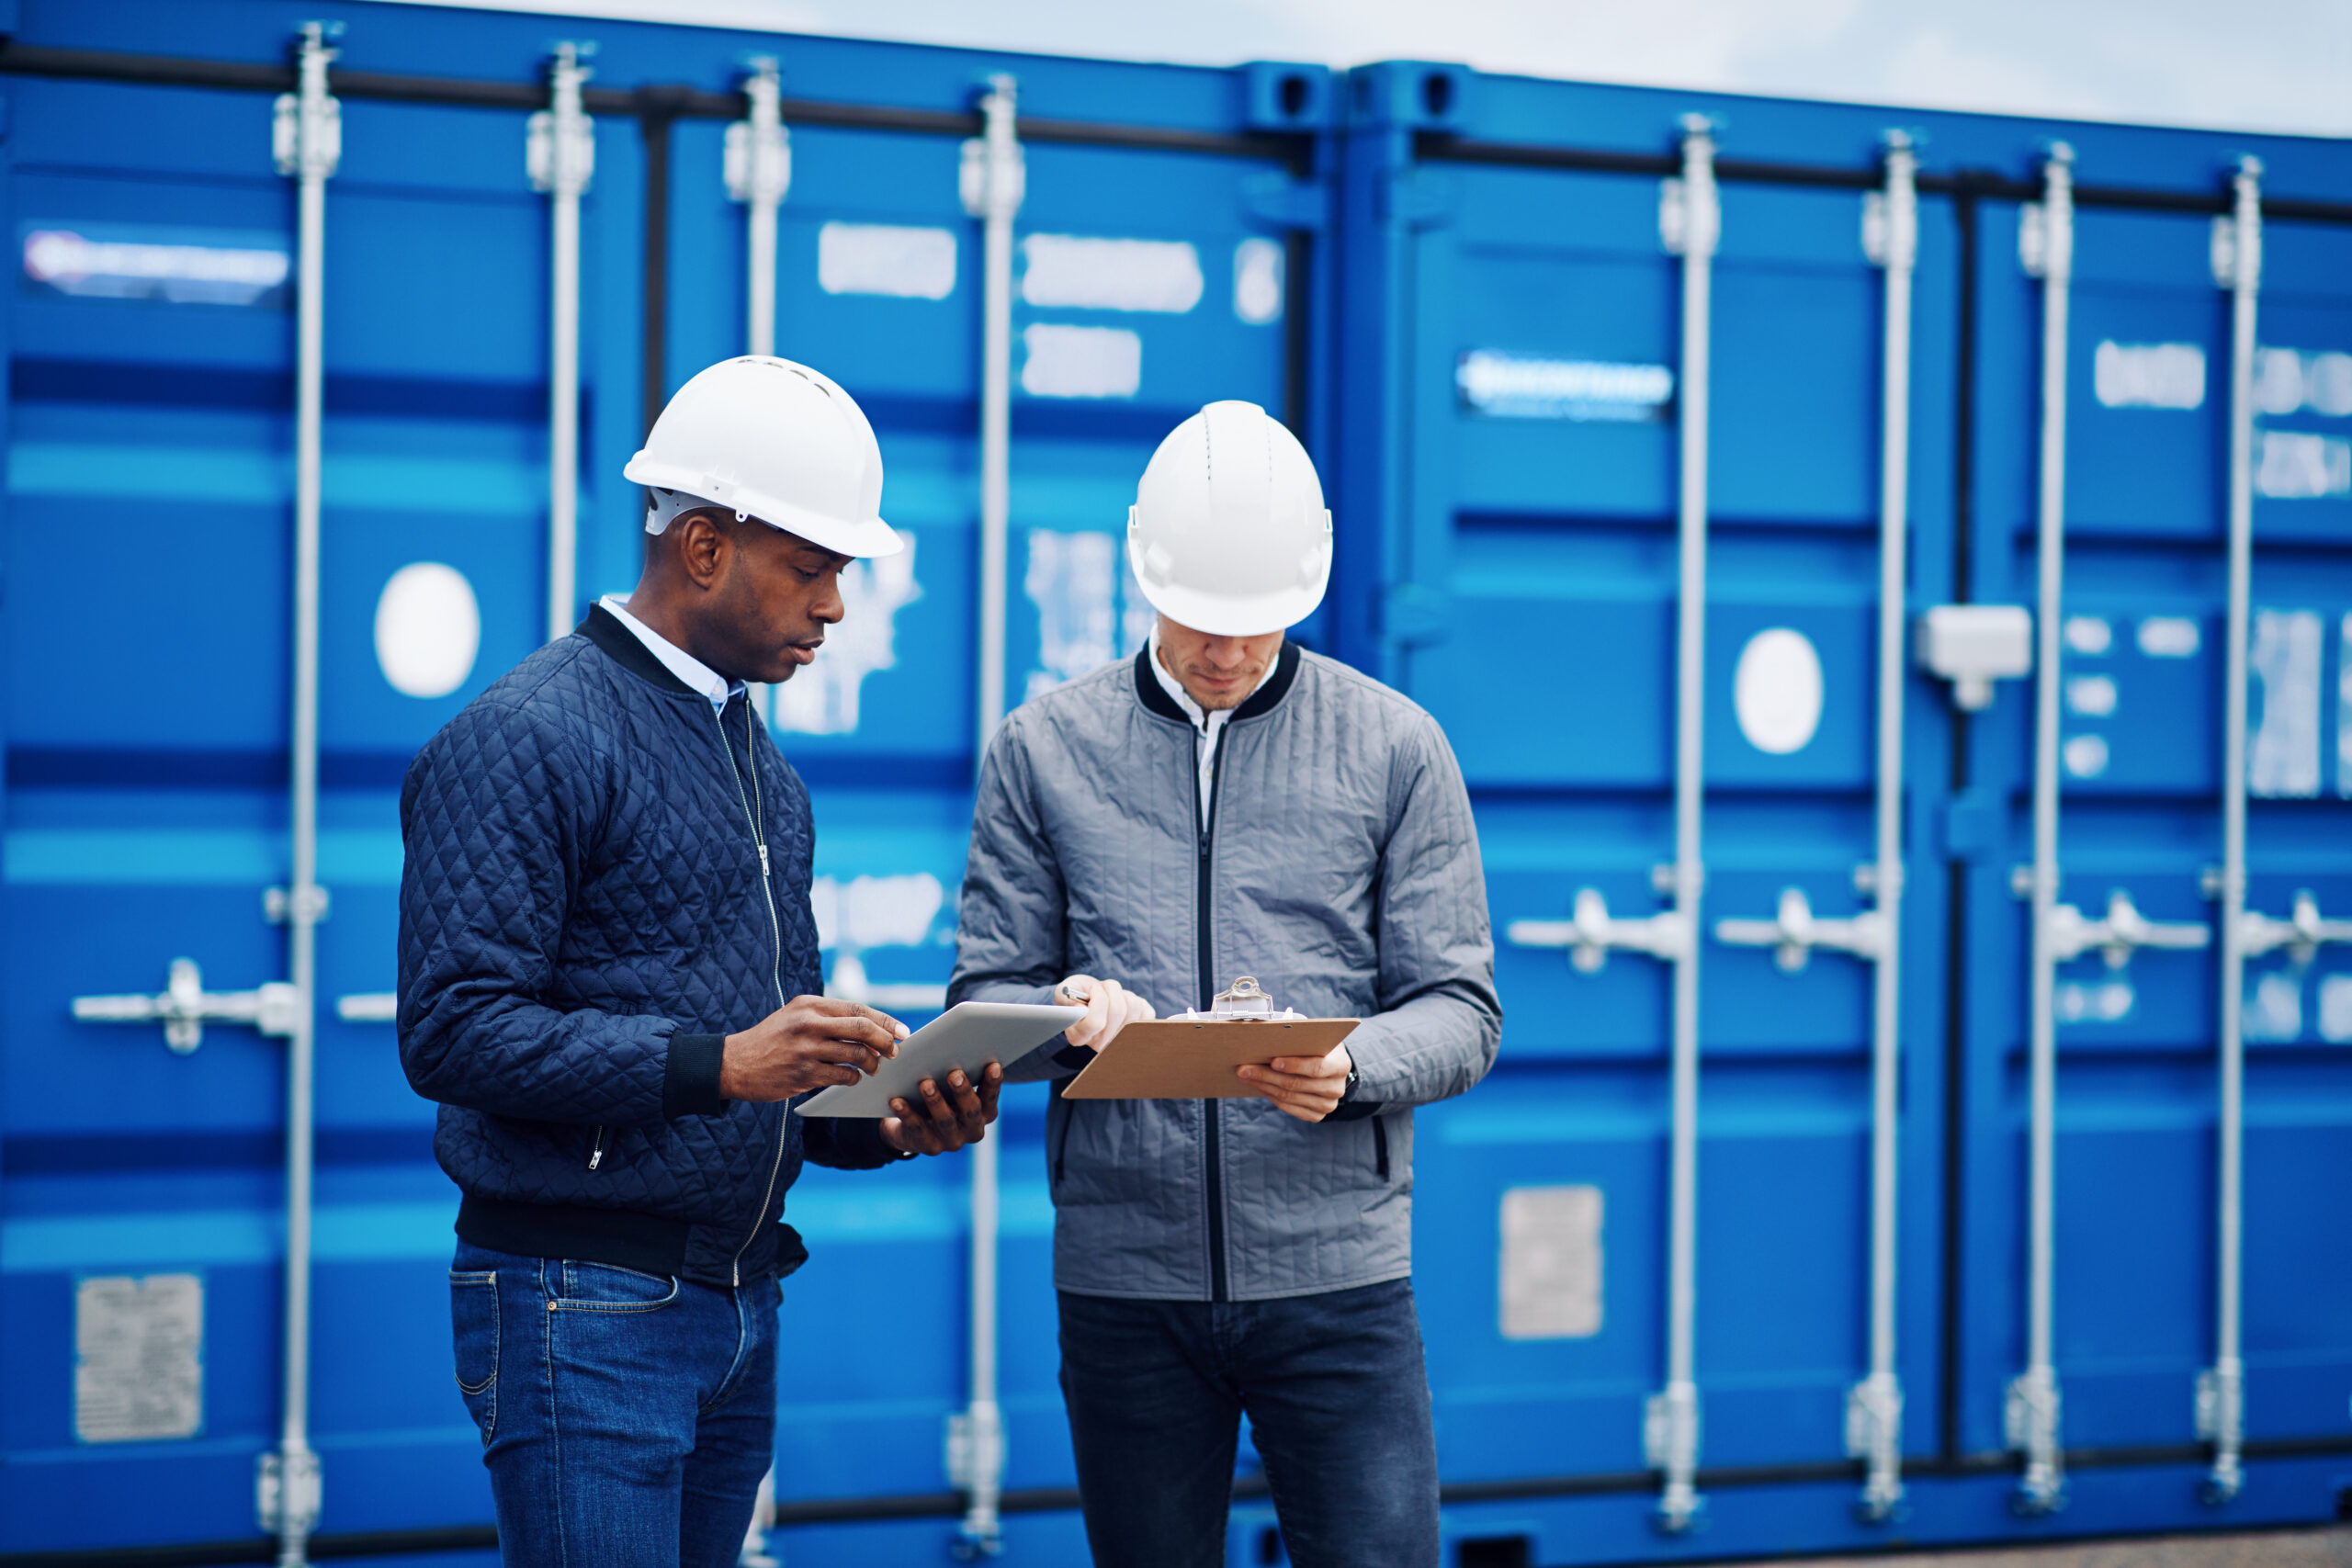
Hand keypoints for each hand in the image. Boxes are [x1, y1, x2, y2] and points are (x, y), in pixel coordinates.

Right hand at [719, 996, 907, 1101]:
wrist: (735, 1063)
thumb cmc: (772, 1039)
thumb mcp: (796, 1016)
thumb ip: (829, 1018)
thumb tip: (872, 1027)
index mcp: (810, 1005)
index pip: (859, 1008)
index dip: (885, 1021)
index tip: (902, 1031)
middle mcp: (809, 1024)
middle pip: (863, 1028)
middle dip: (886, 1041)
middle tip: (895, 1051)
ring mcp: (806, 1049)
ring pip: (856, 1054)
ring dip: (872, 1063)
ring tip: (874, 1068)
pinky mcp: (803, 1074)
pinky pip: (842, 1076)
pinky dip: (854, 1078)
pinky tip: (854, 1078)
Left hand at [880, 1063, 1002, 1155]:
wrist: (913, 1130)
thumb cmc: (941, 1098)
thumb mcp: (952, 1089)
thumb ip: (959, 1075)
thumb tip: (954, 1047)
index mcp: (984, 1113)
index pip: (990, 1097)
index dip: (993, 1083)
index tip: (993, 1064)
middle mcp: (972, 1129)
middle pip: (970, 1111)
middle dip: (963, 1092)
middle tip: (955, 1074)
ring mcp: (951, 1141)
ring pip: (945, 1121)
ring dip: (936, 1101)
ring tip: (926, 1083)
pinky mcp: (929, 1147)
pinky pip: (917, 1129)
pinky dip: (907, 1114)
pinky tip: (897, 1101)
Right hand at [1055, 975, 1154, 1051]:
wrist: (1091, 999)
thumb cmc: (1076, 995)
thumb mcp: (1065, 991)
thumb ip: (1066, 995)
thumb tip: (1081, 1004)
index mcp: (1079, 1037)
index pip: (1095, 1022)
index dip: (1096, 1000)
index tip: (1091, 991)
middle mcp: (1101, 1044)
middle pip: (1117, 1011)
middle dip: (1108, 990)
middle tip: (1099, 989)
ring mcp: (1121, 1039)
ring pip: (1132, 1005)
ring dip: (1120, 992)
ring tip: (1110, 996)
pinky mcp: (1140, 1030)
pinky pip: (1145, 1008)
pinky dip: (1133, 998)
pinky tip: (1121, 1002)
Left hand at [1236, 1044, 1352, 1122]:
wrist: (1330, 1065)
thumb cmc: (1317, 1046)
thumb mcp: (1314, 1039)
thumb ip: (1298, 1040)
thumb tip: (1265, 1041)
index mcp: (1341, 1065)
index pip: (1317, 1067)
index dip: (1294, 1065)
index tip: (1272, 1061)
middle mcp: (1337, 1088)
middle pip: (1297, 1084)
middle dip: (1267, 1076)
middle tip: (1244, 1069)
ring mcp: (1328, 1105)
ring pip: (1289, 1097)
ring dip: (1264, 1086)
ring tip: (1246, 1076)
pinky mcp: (1317, 1115)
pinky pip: (1289, 1107)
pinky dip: (1271, 1096)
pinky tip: (1258, 1086)